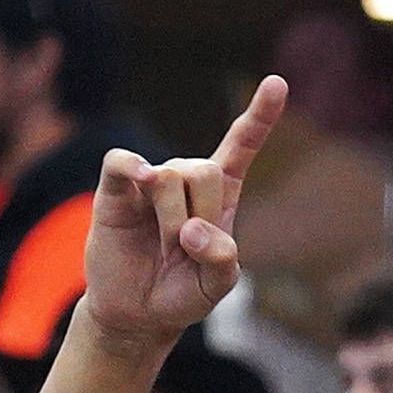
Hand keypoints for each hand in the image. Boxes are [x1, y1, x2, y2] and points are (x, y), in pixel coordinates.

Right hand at [78, 75, 282, 354]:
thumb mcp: (218, 284)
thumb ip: (221, 259)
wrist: (138, 310)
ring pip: (170, 177)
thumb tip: (190, 229)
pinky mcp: (115, 189)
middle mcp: (185, 179)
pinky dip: (132, 168)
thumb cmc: (184, 292)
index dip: (259, 115)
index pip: (241, 146)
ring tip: (162, 245)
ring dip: (170, 220)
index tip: (278, 82)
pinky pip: (122, 162)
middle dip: (200, 214)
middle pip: (204, 170)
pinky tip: (141, 180)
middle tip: (185, 247)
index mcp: (220, 195)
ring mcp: (149, 181)